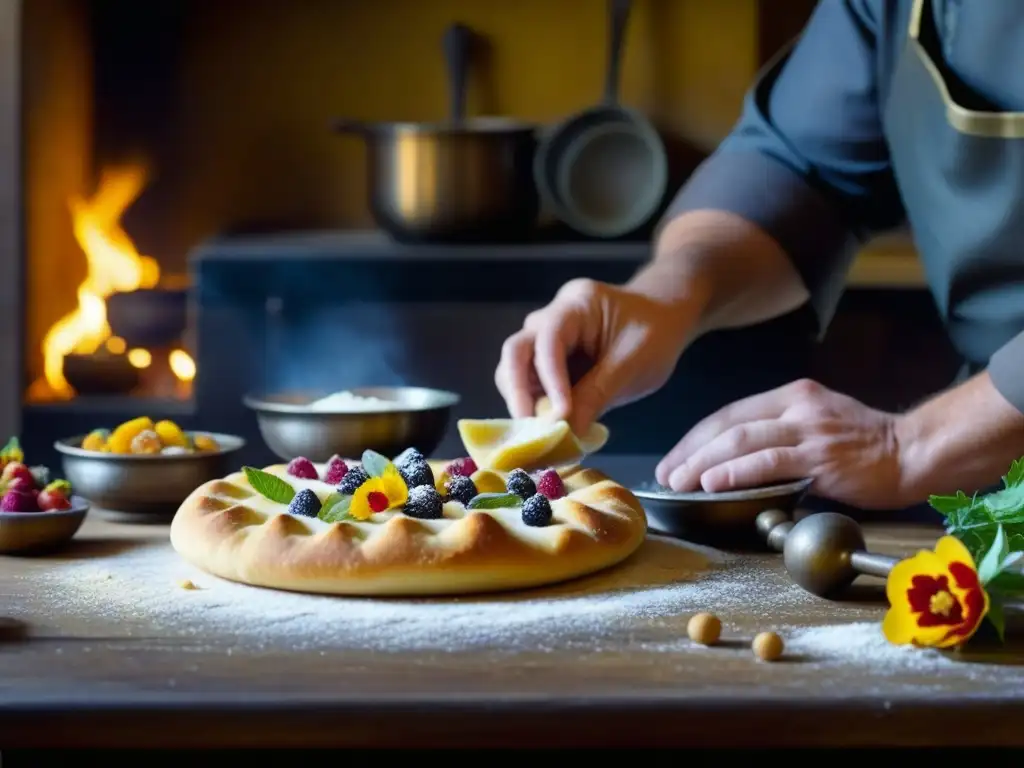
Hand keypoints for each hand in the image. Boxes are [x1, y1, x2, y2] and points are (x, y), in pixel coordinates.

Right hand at [494, 278, 698, 434]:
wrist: (665, 321)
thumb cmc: (655, 334)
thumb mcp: (635, 364)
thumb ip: (598, 395)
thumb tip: (567, 433)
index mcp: (578, 305)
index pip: (548, 339)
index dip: (550, 379)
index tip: (560, 415)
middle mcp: (552, 317)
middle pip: (516, 350)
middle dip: (518, 390)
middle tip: (530, 426)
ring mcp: (547, 338)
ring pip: (516, 368)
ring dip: (524, 400)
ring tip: (541, 430)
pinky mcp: (549, 360)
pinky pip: (531, 382)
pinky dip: (536, 404)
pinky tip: (548, 425)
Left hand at [654, 379, 905, 509]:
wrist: (914, 451)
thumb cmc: (866, 446)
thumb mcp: (818, 424)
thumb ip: (781, 434)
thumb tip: (737, 461)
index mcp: (792, 396)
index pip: (730, 414)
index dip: (697, 438)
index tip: (675, 458)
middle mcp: (796, 407)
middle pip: (728, 425)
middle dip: (691, 451)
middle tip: (668, 473)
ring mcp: (808, 430)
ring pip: (741, 441)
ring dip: (704, 463)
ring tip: (680, 481)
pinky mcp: (819, 456)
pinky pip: (767, 461)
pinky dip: (735, 471)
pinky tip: (713, 482)